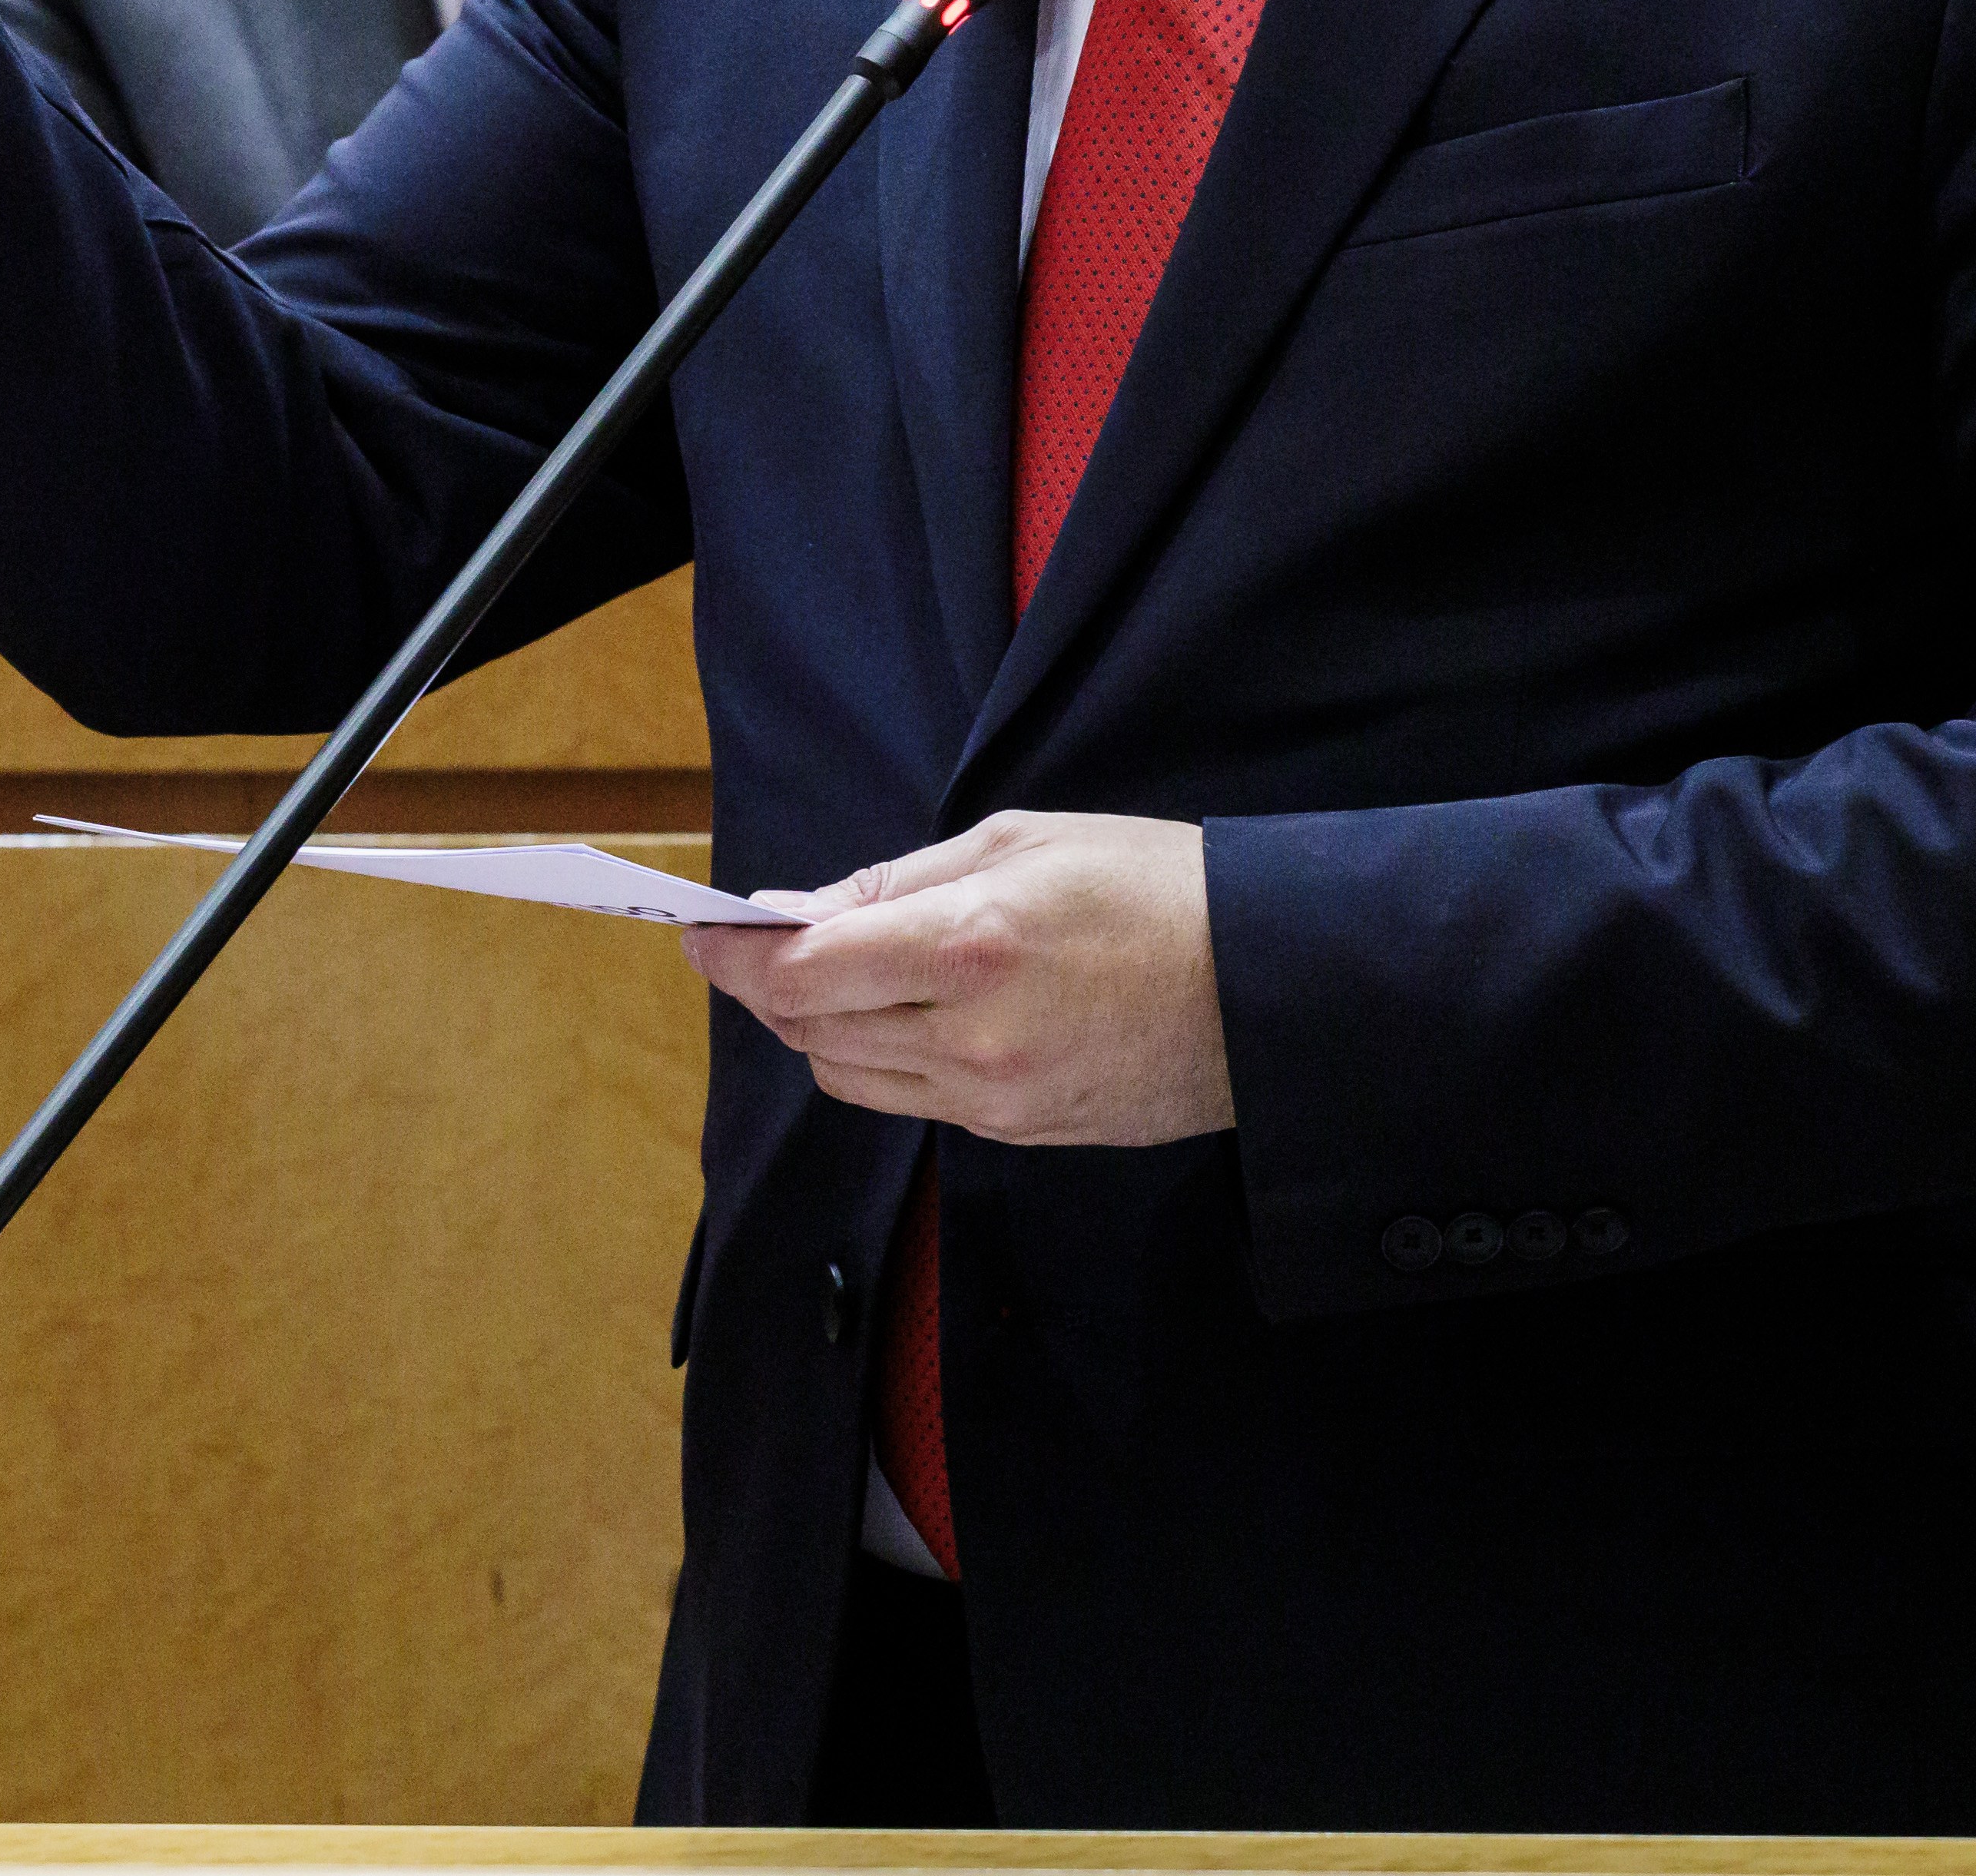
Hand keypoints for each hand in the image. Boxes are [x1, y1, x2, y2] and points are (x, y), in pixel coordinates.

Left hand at [682, 810, 1235, 1145]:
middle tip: (745, 949)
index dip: (736, 955)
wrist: (1274, 992)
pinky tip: (901, 1016)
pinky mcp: (1023, 1134)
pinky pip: (915, 1102)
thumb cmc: (1159, 888)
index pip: (805, 972)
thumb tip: (811, 912)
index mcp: (971, 946)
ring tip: (829, 979)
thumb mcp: (1025, 841)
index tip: (700, 933)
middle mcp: (972, 1038)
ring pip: (851, 1076)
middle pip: (811, 1030)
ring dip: (819, 1028)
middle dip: (765, 989)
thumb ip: (904, 880)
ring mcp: (998, 1100)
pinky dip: (884, 1058)